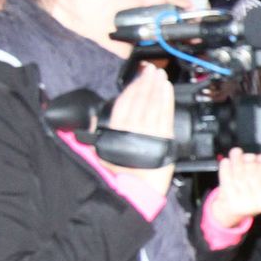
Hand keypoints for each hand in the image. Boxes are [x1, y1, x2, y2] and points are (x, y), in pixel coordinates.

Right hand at [102, 64, 174, 196]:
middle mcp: (132, 129)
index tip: (139, 75)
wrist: (138, 190)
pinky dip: (167, 100)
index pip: (124, 102)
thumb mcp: (101, 153)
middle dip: (146, 82)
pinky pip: (166, 115)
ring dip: (157, 87)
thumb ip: (95, 134)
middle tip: (152, 70)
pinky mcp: (164, 139)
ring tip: (161, 75)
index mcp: (116, 131)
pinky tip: (168, 89)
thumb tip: (92, 118)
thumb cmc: (120, 174)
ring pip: (153, 104)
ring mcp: (149, 133)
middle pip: (140, 100)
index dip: (132, 86)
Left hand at [207, 149, 260, 227]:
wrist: (234, 210)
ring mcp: (247, 204)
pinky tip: (225, 163)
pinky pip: (228, 182)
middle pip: (252, 174)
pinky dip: (225, 170)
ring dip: (235, 162)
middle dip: (245, 160)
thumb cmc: (249, 193)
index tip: (255, 155)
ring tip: (233, 154)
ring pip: (240, 176)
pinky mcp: (233, 204)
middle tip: (238, 152)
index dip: (259, 161)